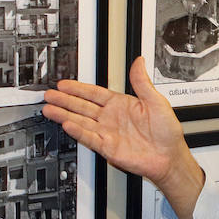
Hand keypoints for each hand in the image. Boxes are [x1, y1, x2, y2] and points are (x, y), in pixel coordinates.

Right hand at [45, 56, 203, 212]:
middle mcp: (111, 118)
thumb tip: (139, 62)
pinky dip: (78, 131)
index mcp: (121, 105)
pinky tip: (67, 124)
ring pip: (81, 121)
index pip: (94, 94)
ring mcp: (108, 133)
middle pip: (82, 106)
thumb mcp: (156, 101)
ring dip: (65, 115)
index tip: (64, 84)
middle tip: (49, 95)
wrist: (169, 157)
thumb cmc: (167, 132)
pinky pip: (89, 137)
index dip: (78, 88)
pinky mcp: (108, 147)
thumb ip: (142, 82)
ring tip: (49, 109)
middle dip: (65, 100)